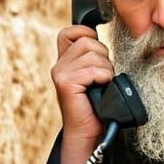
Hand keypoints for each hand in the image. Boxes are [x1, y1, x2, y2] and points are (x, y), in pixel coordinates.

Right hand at [52, 24, 115, 163]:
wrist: (88, 131)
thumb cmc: (97, 103)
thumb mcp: (94, 74)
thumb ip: (93, 56)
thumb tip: (104, 36)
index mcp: (64, 60)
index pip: (71, 31)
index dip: (88, 34)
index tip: (98, 53)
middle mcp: (59, 64)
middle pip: (88, 40)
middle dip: (103, 57)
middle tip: (101, 77)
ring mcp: (60, 73)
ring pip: (93, 54)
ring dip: (105, 70)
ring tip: (101, 84)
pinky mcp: (65, 83)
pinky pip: (93, 69)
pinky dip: (103, 78)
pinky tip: (100, 89)